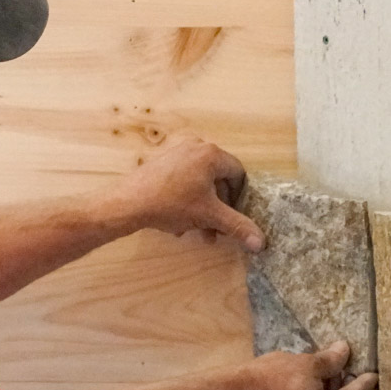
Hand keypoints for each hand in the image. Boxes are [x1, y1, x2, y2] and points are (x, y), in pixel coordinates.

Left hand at [115, 136, 265, 252]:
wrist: (129, 203)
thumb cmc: (172, 204)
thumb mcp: (209, 216)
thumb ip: (237, 226)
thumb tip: (261, 243)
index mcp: (212, 154)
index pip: (238, 174)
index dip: (239, 198)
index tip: (232, 216)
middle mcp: (196, 146)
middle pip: (218, 179)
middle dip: (218, 208)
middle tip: (215, 229)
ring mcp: (176, 152)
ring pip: (199, 183)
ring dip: (202, 209)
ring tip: (196, 231)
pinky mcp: (161, 162)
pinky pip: (183, 180)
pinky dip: (186, 201)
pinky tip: (178, 223)